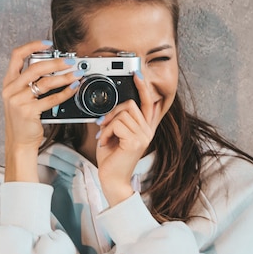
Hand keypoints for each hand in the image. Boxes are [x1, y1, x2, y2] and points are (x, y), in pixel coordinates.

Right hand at [2, 40, 80, 181]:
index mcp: (8, 82)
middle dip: (55, 62)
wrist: (19, 142)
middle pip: (35, 68)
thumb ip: (30, 83)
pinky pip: (51, 99)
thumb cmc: (23, 120)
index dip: (32, 46)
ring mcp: (18, 101)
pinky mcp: (28, 112)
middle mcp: (11, 89)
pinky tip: (73, 89)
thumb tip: (54, 68)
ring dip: (64, 77)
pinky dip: (65, 93)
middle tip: (70, 61)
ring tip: (76, 74)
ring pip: (45, 83)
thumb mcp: (20, 98)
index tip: (48, 44)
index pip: (16, 56)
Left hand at [95, 71, 155, 205]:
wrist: (112, 179)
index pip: (149, 103)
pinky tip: (106, 142)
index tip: (136, 74)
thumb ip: (117, 121)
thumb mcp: (114, 135)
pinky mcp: (135, 142)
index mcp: (144, 129)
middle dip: (113, 112)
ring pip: (123, 113)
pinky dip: (107, 131)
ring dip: (108, 124)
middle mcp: (147, 131)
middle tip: (104, 125)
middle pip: (131, 105)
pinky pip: (117, 124)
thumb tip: (112, 108)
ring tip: (105, 137)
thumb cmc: (111, 159)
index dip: (143, 87)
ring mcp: (143, 136)